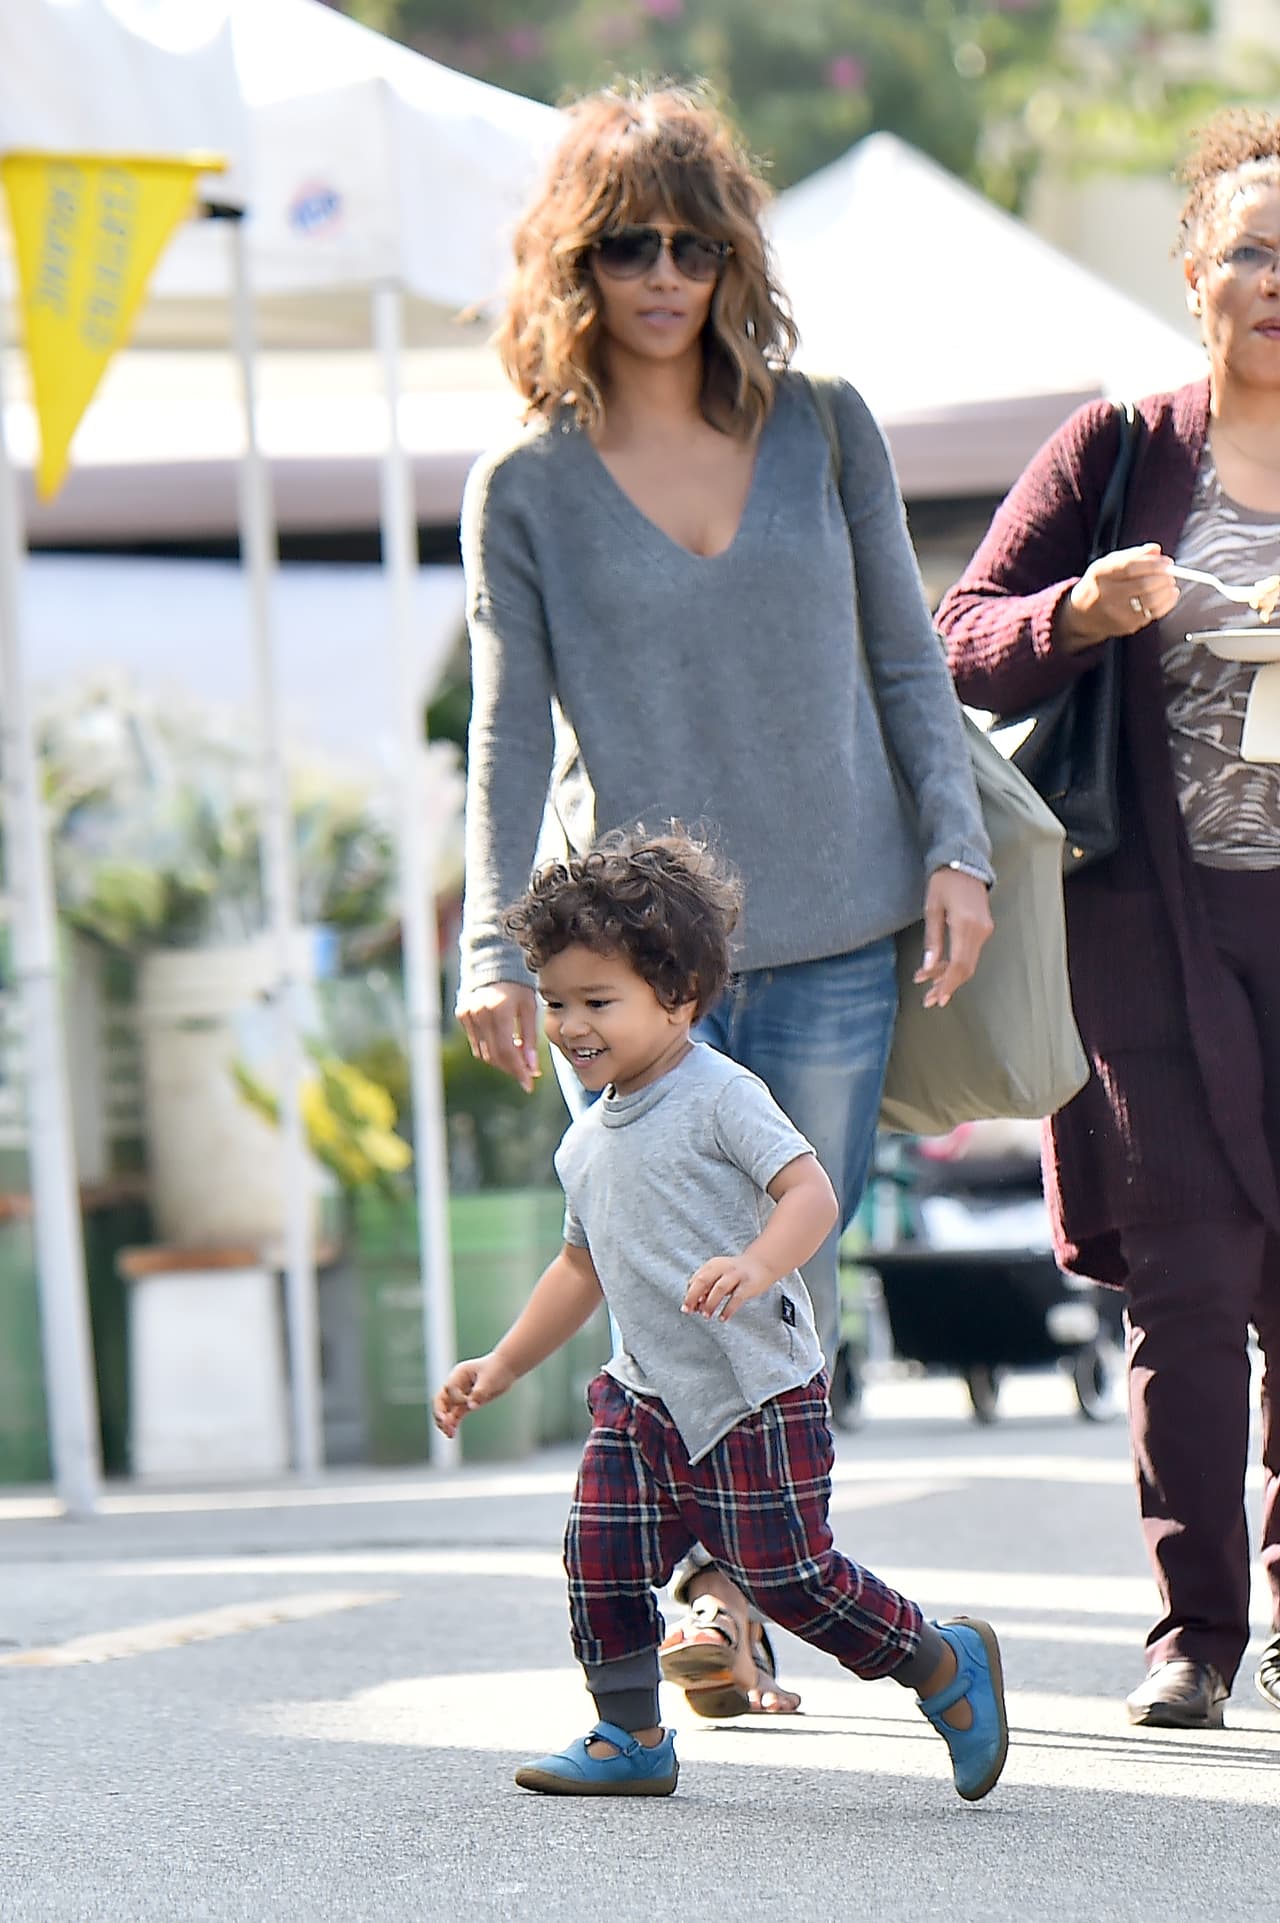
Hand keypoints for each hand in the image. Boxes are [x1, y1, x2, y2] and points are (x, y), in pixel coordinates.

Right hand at [432, 1352, 515, 1437]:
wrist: (507, 1368)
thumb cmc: (497, 1369)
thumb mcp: (489, 1379)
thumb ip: (479, 1392)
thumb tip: (471, 1406)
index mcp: (459, 1374)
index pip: (449, 1389)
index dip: (456, 1398)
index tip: (469, 1401)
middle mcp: (456, 1384)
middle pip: (441, 1400)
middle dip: (441, 1413)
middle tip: (444, 1424)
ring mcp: (461, 1394)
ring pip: (447, 1410)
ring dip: (446, 1422)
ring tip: (449, 1434)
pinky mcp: (468, 1402)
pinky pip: (456, 1414)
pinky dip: (453, 1423)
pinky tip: (452, 1434)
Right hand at [455, 981, 539, 1092]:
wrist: (495, 966)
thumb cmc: (518, 988)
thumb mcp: (530, 1010)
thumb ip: (530, 1039)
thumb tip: (532, 1068)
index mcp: (499, 1009)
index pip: (507, 1050)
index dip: (518, 1070)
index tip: (529, 1085)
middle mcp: (479, 1012)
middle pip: (494, 1055)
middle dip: (512, 1068)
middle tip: (527, 1073)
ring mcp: (468, 1014)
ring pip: (483, 1053)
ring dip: (502, 1060)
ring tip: (518, 1055)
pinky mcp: (461, 1015)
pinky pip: (476, 1044)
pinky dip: (490, 1049)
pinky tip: (503, 1043)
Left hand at [683, 1254, 773, 1321]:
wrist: (762, 1264)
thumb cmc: (737, 1273)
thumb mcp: (719, 1276)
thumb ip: (707, 1289)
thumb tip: (695, 1306)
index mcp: (713, 1265)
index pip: (696, 1279)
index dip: (690, 1294)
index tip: (688, 1307)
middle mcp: (723, 1268)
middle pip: (703, 1280)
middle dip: (693, 1296)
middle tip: (689, 1310)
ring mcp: (736, 1275)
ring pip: (719, 1288)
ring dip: (710, 1303)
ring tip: (706, 1315)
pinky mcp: (748, 1285)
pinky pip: (737, 1298)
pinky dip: (728, 1309)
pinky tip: (722, 1317)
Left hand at [915, 869, 993, 1009]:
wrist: (964, 863)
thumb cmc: (943, 882)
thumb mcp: (932, 909)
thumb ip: (932, 940)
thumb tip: (928, 967)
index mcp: (965, 924)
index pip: (959, 963)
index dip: (948, 984)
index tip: (936, 999)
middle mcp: (980, 930)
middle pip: (966, 968)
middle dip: (947, 986)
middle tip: (929, 1000)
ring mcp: (985, 930)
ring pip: (969, 962)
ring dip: (949, 976)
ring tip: (928, 987)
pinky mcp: (984, 929)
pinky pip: (970, 952)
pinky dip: (955, 963)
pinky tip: (939, 969)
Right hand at [1059, 543, 1178, 652]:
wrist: (1082, 614)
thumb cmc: (1100, 583)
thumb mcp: (1109, 563)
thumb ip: (1133, 555)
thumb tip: (1156, 550)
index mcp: (1101, 573)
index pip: (1132, 566)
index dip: (1154, 564)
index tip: (1167, 561)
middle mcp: (1107, 594)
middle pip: (1143, 584)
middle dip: (1164, 577)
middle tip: (1171, 573)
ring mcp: (1116, 612)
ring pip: (1150, 601)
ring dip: (1167, 591)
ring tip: (1171, 584)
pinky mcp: (1126, 625)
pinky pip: (1153, 614)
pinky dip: (1166, 603)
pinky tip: (1170, 595)